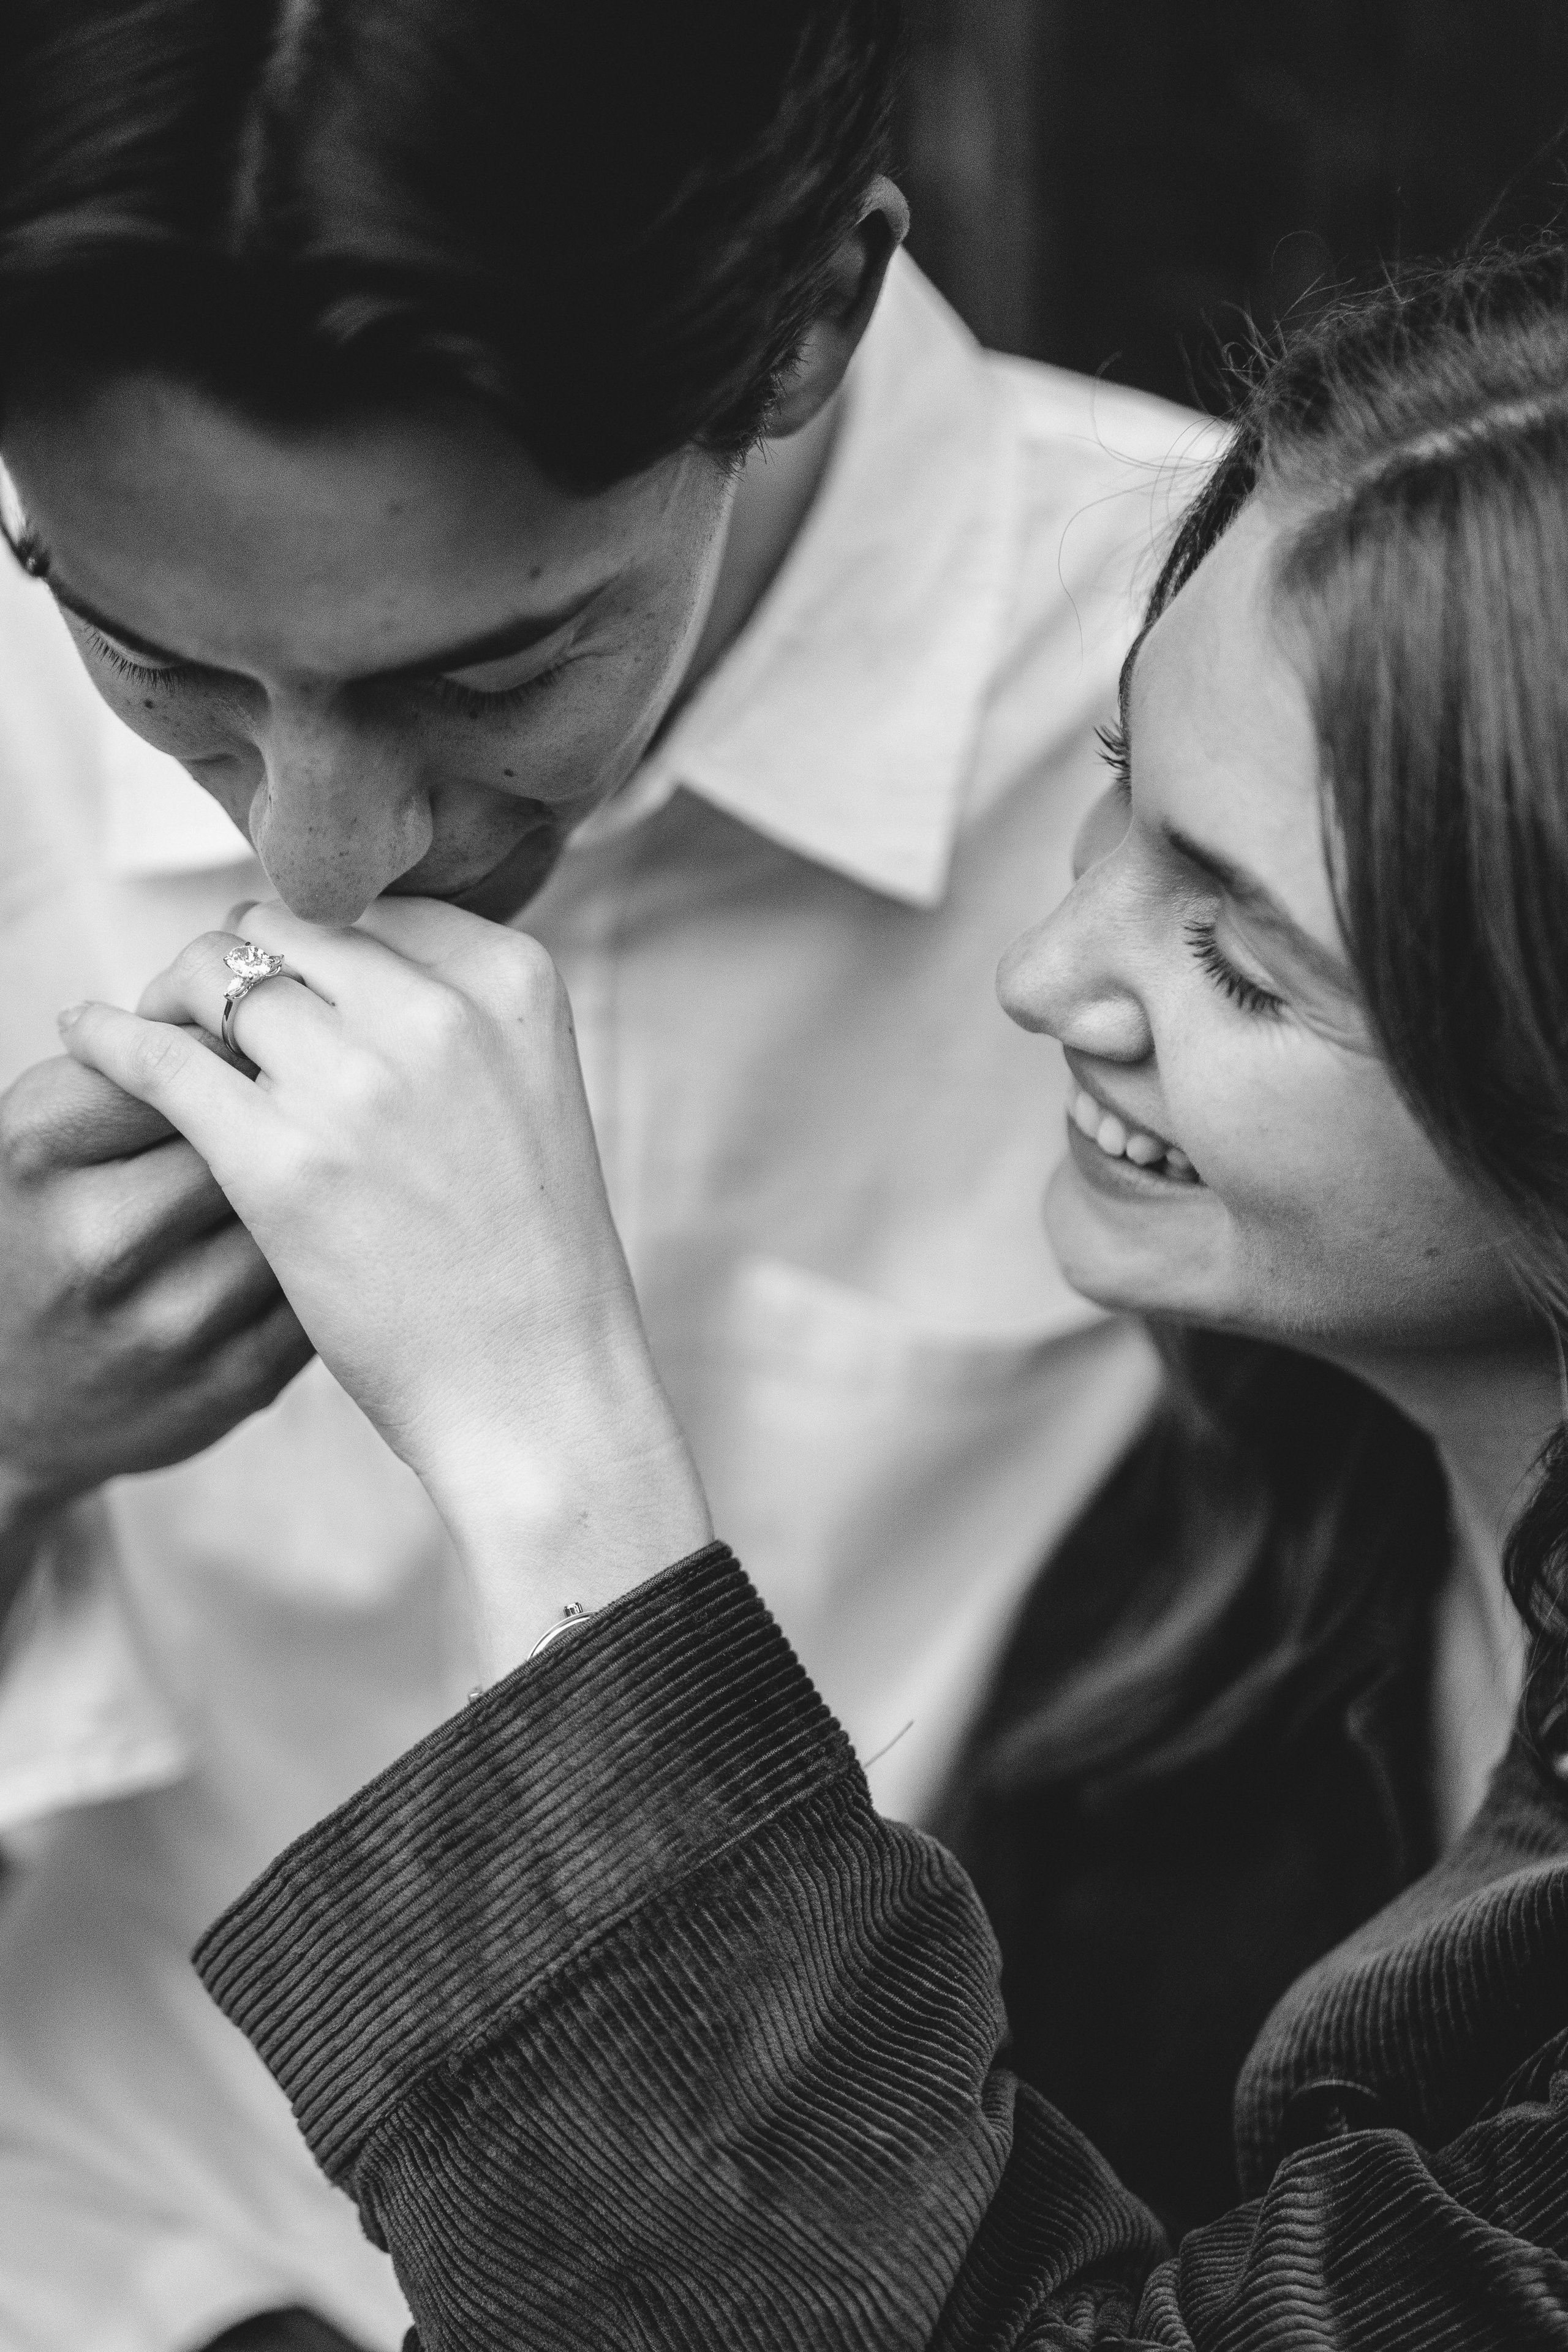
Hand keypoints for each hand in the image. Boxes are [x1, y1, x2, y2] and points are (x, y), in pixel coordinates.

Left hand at [58, 901, 712, 1675]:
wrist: (543, 1389)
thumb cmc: (533, 1259)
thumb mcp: (530, 1092)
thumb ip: (456, 1021)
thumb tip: (345, 975)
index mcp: (511, 981)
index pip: (376, 910)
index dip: (317, 945)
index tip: (287, 984)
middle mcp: (438, 1010)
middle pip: (289, 928)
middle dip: (240, 957)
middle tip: (207, 1006)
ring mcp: (358, 1082)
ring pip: (217, 975)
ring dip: (175, 994)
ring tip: (153, 1025)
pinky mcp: (282, 1159)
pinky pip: (160, 1060)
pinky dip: (111, 1038)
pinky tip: (86, 1033)